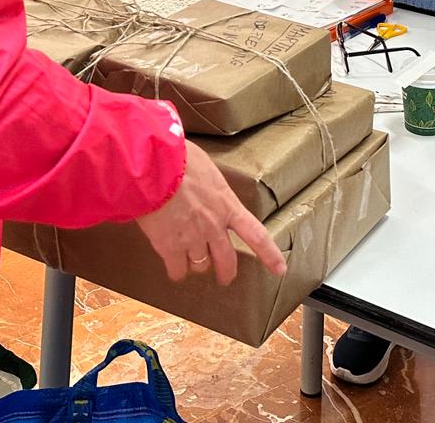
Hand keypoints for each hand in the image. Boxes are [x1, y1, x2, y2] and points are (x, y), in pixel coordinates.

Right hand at [135, 140, 285, 285]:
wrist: (155, 166)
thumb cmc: (180, 158)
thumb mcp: (206, 168)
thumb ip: (211, 187)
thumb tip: (204, 184)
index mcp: (227, 205)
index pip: (256, 235)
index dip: (269, 255)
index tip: (280, 269)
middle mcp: (214, 226)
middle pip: (227, 260)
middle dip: (226, 272)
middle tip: (224, 277)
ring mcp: (192, 239)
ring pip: (200, 265)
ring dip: (195, 263)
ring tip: (187, 256)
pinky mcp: (169, 247)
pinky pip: (177, 269)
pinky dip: (176, 270)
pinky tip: (172, 266)